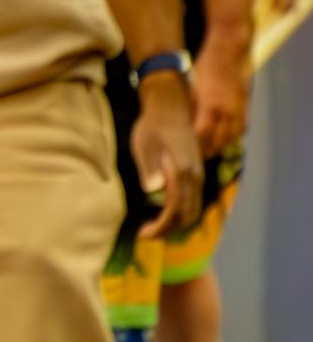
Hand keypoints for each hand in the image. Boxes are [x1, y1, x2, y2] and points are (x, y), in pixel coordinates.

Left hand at [131, 74, 204, 238]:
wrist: (170, 107)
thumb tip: (153, 191)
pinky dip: (181, 212)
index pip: (175, 210)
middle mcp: (195, 176)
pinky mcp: (196, 172)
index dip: (161, 227)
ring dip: (175, 222)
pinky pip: (193, 200)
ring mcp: (198, 174)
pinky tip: (164, 212)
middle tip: (145, 234)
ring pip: (193, 209)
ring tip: (153, 227)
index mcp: (182, 172)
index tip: (143, 234)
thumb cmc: (152, 125)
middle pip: (187, 215)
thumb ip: (149, 168)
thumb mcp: (144, 145)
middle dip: (168, 230)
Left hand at [191, 34, 250, 155]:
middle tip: (195, 157)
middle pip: (218, 140)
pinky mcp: (246, 107)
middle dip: (207, 150)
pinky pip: (241, 129)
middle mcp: (228, 110)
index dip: (194, 146)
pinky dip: (231, 137)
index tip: (185, 152)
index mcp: (211, 105)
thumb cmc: (205, 68)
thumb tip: (181, 126)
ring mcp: (240, 109)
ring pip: (231, 138)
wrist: (229, 53)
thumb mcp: (191, 87)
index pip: (202, 134)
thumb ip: (189, 108)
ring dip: (220, 146)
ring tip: (207, 151)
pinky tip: (222, 139)